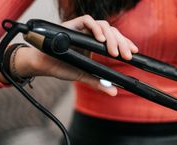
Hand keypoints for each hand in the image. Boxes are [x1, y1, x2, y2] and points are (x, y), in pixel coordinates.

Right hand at [0, 15, 137, 95]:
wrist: (43, 65)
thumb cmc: (61, 67)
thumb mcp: (84, 76)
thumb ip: (98, 83)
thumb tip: (113, 92)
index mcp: (95, 44)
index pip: (114, 39)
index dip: (125, 43)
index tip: (134, 53)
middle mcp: (90, 34)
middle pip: (111, 31)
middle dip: (121, 42)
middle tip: (127, 56)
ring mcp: (82, 29)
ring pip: (102, 25)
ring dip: (111, 37)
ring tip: (114, 52)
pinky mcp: (72, 25)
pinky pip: (87, 20)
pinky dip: (95, 29)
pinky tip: (100, 41)